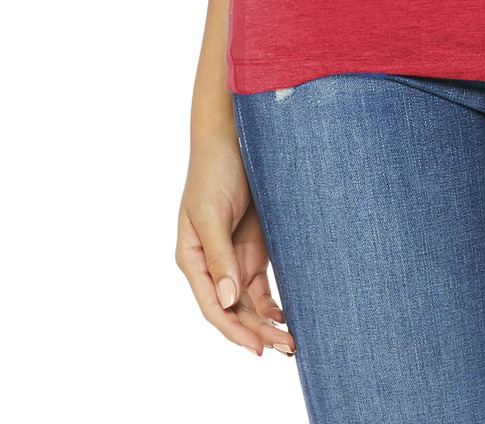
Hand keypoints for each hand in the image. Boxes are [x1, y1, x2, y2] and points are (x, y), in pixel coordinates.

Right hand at [176, 131, 295, 356]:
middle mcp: (212, 265)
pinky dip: (273, 303)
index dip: (234, 331)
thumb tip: (228, 300)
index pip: (213, 306)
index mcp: (193, 259)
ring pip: (249, 303)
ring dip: (267, 323)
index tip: (257, 348)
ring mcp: (234, 257)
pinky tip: (288, 315)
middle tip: (286, 348)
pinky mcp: (253, 248)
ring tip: (292, 341)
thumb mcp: (211, 213)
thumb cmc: (214, 171)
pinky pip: (261, 286)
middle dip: (257, 332)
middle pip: (234, 310)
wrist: (234, 136)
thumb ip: (219, 257)